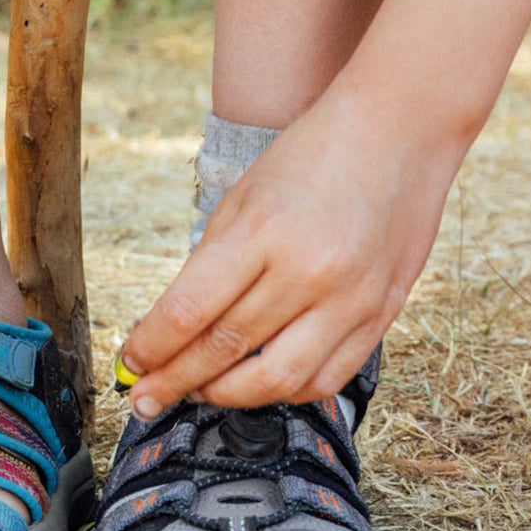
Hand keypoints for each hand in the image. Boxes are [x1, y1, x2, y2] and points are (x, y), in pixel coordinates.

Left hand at [119, 95, 464, 417]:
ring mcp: (351, 300)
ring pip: (276, 381)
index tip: (129, 364)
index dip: (150, 347)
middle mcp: (310, 272)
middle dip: (174, 382)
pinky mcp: (381, 315)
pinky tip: (257, 384)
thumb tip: (169, 332)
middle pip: (225, 351)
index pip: (189, 312)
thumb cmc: (311, 158)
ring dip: (225, 396)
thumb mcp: (242, 199)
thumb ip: (208, 268)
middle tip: (146, 398)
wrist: (400, 132)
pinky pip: (325, 379)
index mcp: (263, 232)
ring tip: (198, 391)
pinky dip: (284, 392)